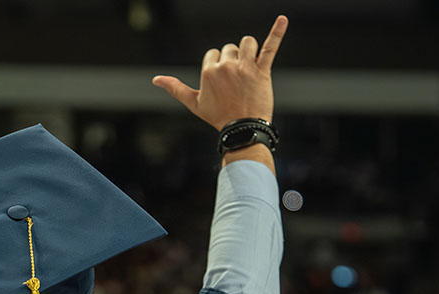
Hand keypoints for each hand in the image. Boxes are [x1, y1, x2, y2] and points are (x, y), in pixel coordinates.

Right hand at [152, 15, 286, 128]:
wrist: (242, 129)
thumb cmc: (218, 117)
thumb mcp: (194, 103)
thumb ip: (175, 88)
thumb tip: (155, 79)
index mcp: (209, 71)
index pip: (214, 53)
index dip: (219, 66)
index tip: (223, 83)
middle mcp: (226, 66)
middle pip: (230, 48)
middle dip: (234, 60)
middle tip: (238, 82)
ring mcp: (245, 67)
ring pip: (248, 43)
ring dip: (249, 51)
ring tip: (250, 68)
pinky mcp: (263, 70)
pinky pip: (270, 46)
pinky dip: (278, 31)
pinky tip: (283, 19)